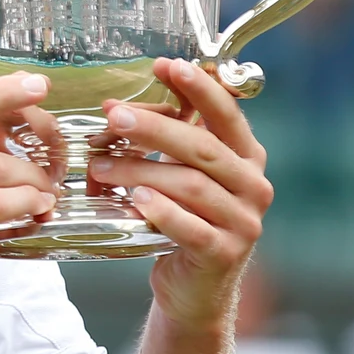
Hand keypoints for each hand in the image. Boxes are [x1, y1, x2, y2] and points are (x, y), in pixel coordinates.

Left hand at [88, 57, 273, 334]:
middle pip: (203, 148)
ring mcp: (244, 223)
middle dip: (156, 127)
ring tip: (99, 165)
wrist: (193, 288)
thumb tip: (119, 105)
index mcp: (247, 158)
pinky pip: (192, 228)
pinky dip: (162, 211)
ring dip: (141, 170)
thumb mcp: (184, 174)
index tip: (167, 65)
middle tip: (113, 115)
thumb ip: (171, 140)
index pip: (228, 114)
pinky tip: (136, 200)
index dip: (200, 88)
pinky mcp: (224, 254)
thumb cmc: (184, 218)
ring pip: (191, 186)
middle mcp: (253, 186)